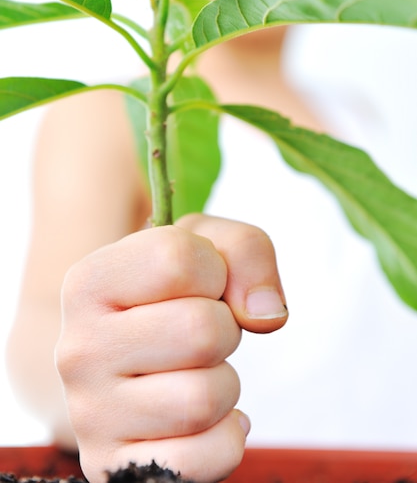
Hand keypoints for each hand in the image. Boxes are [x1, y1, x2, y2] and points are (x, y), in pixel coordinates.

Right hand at [56, 215, 286, 482]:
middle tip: (201, 334)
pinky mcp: (116, 468)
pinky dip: (225, 435)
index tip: (199, 285)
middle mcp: (78, 349)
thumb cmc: (174, 297)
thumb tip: (266, 316)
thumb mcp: (206, 248)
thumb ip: (246, 251)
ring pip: (205, 399)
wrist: (128, 363)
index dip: (213, 270)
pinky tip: (201, 420)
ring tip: (195, 373)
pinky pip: (208, 456)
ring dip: (224, 383)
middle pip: (200, 332)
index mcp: (89, 283)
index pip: (178, 260)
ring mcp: (91, 415)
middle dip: (225, 329)